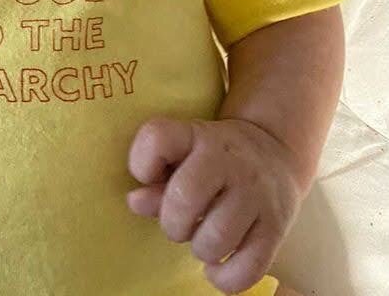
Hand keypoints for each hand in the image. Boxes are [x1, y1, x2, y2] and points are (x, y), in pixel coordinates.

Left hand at [126, 116, 304, 294]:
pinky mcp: (277, 227)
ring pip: (216, 239)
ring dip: (200, 249)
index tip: (149, 177)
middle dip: (172, 222)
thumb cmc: (214, 158)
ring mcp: (256, 193)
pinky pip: (248, 268)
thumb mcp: (183, 153)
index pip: (158, 138)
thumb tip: (135, 202)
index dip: (142, 164)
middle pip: (185, 197)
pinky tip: (218, 266)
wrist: (275, 151)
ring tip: (203, 239)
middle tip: (180, 222)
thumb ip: (156, 178)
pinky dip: (225, 278)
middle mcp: (228, 160)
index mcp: (197, 136)